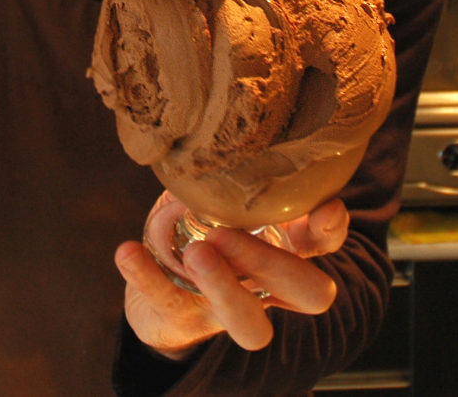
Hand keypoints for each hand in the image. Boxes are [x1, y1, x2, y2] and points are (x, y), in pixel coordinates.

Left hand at [114, 191, 348, 357]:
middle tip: (225, 234)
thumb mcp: (214, 196)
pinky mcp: (183, 322)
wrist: (157, 293)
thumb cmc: (195, 228)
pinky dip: (146, 277)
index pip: (323, 243)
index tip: (324, 207)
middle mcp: (267, 287)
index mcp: (283, 247)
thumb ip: (223, 173)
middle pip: (309, 293)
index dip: (330, 230)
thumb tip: (214, 130)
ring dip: (226, 287)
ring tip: (195, 253)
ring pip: (253, 327)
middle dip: (274, 264)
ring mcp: (228, 312)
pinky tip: (127, 251)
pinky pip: (169, 305)